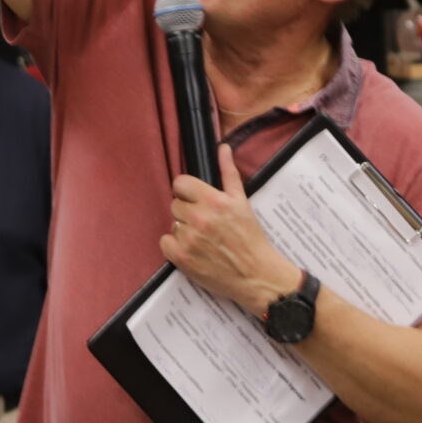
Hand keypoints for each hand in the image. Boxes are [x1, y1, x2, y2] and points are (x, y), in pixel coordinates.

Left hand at [159, 145, 299, 317]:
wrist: (256, 275)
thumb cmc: (251, 238)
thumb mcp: (242, 201)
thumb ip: (229, 172)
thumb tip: (223, 148)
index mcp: (214, 201)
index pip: (180, 184)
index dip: (187, 191)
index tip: (195, 200)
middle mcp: (200, 218)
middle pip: (175, 204)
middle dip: (187, 211)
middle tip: (204, 223)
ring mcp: (190, 239)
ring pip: (173, 224)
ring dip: (184, 230)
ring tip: (203, 239)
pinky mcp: (182, 259)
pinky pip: (165, 242)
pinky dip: (174, 246)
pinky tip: (192, 249)